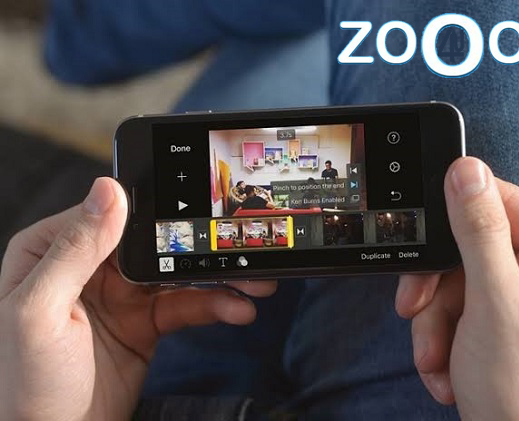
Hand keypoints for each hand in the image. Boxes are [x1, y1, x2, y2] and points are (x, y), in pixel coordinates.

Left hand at [0, 178, 275, 420]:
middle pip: (154, 241)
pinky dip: (215, 305)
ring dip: (218, 278)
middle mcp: (90, 266)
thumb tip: (108, 189)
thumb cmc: (25, 382)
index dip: (155, 210)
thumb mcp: (39, 311)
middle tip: (236, 246)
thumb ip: (74, 250)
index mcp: (54, 250)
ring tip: (254, 283)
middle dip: (199, 245)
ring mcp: (121, 294)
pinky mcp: (146, 321)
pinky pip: (186, 304)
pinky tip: (237, 309)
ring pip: (178, 273)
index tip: (200, 209)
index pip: (111, 215)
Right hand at [395, 157, 518, 419]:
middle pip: (474, 250)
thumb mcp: (494, 303)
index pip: (504, 204)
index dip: (457, 217)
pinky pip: (464, 313)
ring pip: (461, 285)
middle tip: (414, 312)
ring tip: (435, 361)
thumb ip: (479, 231)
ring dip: (437, 324)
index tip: (422, 235)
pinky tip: (447, 373)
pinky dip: (447, 341)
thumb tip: (466, 169)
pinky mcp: (510, 326)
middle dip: (439, 291)